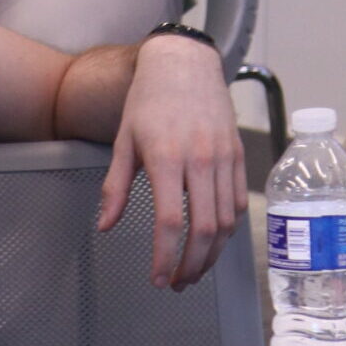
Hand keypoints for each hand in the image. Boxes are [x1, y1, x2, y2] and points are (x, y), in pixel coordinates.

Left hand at [98, 35, 247, 288]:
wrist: (184, 63)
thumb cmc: (150, 100)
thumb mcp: (124, 141)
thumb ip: (116, 187)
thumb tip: (106, 225)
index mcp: (167, 158)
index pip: (170, 222)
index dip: (165, 257)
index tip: (158, 278)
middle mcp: (201, 160)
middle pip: (205, 228)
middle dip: (192, 264)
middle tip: (177, 282)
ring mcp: (224, 157)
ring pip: (227, 220)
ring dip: (213, 253)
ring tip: (195, 269)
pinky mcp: (238, 154)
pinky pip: (239, 201)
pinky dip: (229, 228)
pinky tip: (215, 239)